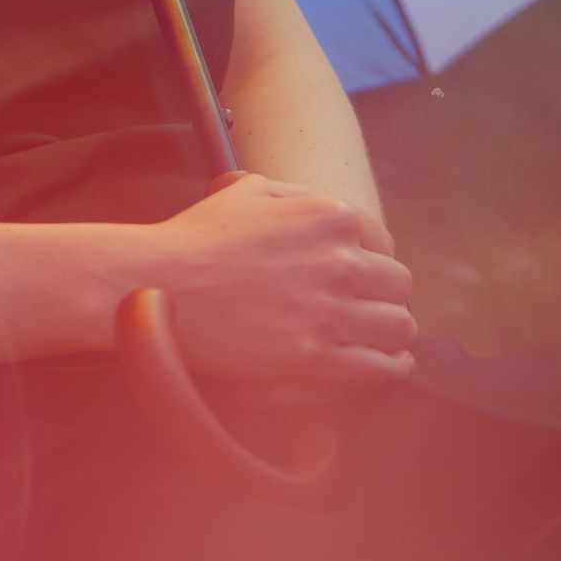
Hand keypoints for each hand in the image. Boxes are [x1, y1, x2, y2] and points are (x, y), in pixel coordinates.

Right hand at [145, 173, 417, 397]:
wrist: (160, 285)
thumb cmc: (196, 238)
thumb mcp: (245, 191)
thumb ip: (290, 194)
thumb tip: (312, 204)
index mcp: (328, 214)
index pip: (383, 241)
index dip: (373, 261)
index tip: (364, 279)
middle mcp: (340, 260)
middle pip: (398, 283)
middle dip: (384, 296)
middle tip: (368, 310)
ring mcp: (331, 312)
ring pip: (400, 326)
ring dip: (391, 333)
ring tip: (379, 341)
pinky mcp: (318, 360)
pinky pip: (383, 368)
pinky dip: (390, 369)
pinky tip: (383, 367)